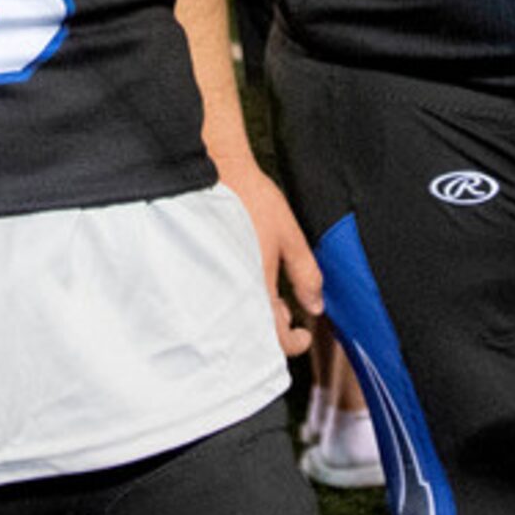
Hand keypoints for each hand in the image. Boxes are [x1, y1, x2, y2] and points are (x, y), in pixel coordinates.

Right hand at [219, 160, 322, 356]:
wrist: (213, 172)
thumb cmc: (250, 198)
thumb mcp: (290, 235)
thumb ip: (305, 274)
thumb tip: (315, 305)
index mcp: (256, 290)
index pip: (276, 339)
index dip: (294, 342)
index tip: (303, 334)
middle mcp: (230, 294)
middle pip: (253, 334)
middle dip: (274, 326)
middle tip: (287, 307)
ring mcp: (212, 285)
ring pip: (237, 318)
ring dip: (257, 313)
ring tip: (269, 292)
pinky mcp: (199, 272)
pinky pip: (221, 301)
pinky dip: (238, 299)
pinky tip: (246, 281)